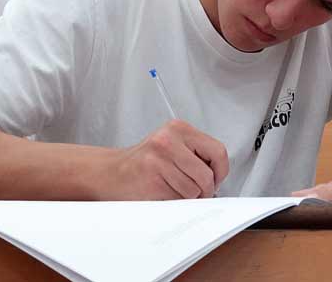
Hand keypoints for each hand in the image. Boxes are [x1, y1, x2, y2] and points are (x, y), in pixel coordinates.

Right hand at [111, 120, 228, 199]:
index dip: (220, 172)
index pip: (218, 151)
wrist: (111, 173)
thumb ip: (196, 154)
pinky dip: (175, 202)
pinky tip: (162, 192)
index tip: (215, 179)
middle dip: (205, 190)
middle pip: (207, 175)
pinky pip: (178, 200)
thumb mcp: (172, 145)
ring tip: (173, 189)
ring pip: (194, 190)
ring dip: (188, 198)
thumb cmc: (144, 163)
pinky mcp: (152, 180)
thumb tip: (220, 176)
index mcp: (178, 128)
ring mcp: (159, 160)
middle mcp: (168, 140)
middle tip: (196, 192)